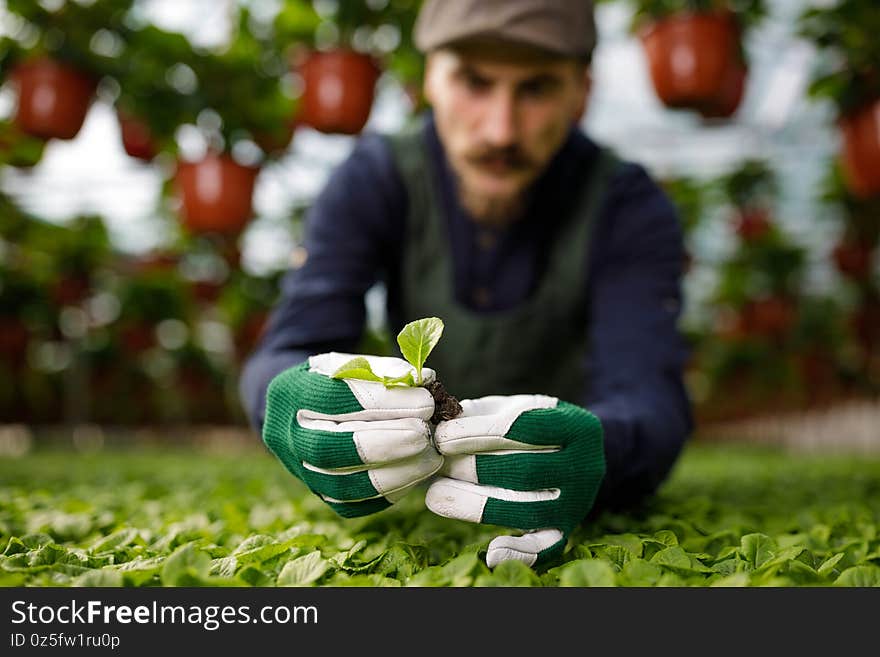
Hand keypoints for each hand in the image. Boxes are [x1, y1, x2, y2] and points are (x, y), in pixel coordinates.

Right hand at [262, 352, 441, 516]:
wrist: (307, 410)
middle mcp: (287, 438)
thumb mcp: (355, 364)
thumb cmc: (340, 381)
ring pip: (344, 485)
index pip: (334, 400)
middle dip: (386, 444)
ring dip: (395, 472)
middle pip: (331, 450)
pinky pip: (356, 505)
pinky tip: (416, 472)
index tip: (425, 402)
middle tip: (426, 434)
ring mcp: (301, 472)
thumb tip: (425, 382)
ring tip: (431, 456)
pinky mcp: (322, 496)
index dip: (383, 402)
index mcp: (291, 394)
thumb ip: (386, 371)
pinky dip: (391, 491)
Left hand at [425, 395, 604, 567]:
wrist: (577, 454)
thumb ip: (479, 413)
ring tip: (435, 494)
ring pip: (526, 510)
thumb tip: (436, 427)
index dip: (479, 432)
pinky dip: (518, 552)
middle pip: (524, 472)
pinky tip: (490, 552)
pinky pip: (545, 548)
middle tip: (438, 462)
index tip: (443, 436)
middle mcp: (584, 467)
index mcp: (577, 426)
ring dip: (475, 504)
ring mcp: (578, 503)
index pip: (525, 427)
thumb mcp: (513, 408)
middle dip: (473, 468)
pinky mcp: (566, 530)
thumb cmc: (532, 424)